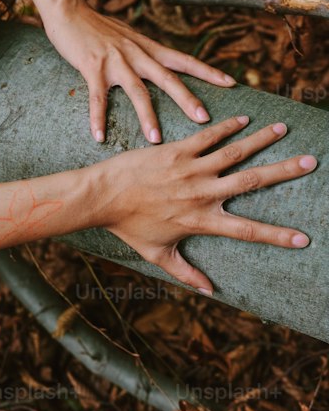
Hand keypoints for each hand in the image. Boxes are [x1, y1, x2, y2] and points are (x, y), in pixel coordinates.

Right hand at [41, 0, 236, 144]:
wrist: (69, 10)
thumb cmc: (96, 25)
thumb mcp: (128, 36)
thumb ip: (143, 50)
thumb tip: (158, 62)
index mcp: (147, 47)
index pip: (184, 60)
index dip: (208, 71)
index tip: (231, 83)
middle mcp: (137, 54)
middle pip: (168, 78)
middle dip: (187, 99)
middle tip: (205, 119)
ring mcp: (115, 61)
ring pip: (137, 91)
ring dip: (147, 116)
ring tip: (156, 139)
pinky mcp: (92, 67)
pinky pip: (97, 97)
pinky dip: (98, 118)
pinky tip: (99, 136)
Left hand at [94, 114, 317, 292]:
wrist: (103, 196)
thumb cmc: (129, 226)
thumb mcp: (158, 254)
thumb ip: (186, 272)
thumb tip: (209, 291)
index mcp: (201, 221)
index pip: (247, 230)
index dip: (277, 236)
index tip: (304, 239)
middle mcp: (202, 194)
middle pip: (252, 181)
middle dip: (284, 170)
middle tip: (311, 161)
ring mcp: (190, 170)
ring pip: (234, 152)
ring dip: (261, 139)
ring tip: (283, 128)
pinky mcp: (176, 151)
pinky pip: (207, 136)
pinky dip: (228, 127)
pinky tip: (245, 119)